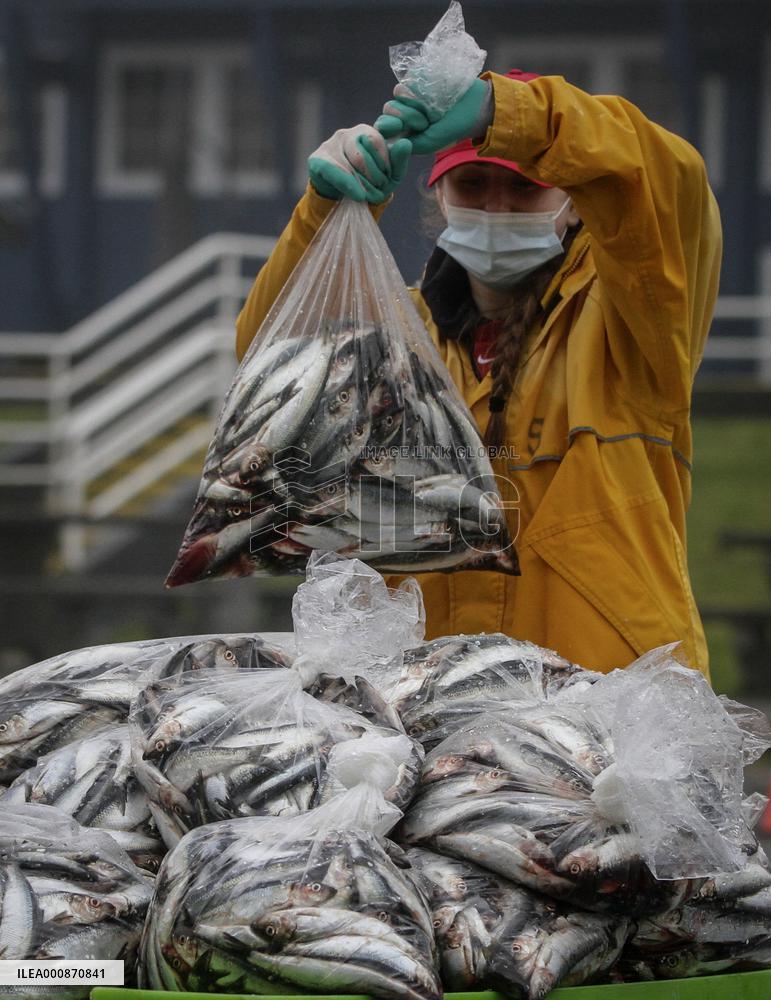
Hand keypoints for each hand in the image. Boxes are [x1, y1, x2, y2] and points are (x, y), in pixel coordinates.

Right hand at [307, 125, 411, 203]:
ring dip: (364, 186)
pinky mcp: (317, 160)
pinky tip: (359, 196)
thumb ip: (399, 160)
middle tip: (379, 188)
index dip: (384, 161)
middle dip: (374, 176)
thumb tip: (405, 143)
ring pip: (350, 165)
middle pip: (362, 154)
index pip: (375, 140)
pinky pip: (334, 171)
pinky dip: (349, 186)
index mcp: (364, 132)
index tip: (387, 175)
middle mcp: (345, 134)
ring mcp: (329, 146)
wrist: (343, 201)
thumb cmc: (369, 184)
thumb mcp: (389, 176)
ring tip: (368, 195)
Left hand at [374, 78, 491, 154]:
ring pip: (399, 92)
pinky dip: (420, 86)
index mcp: (405, 128)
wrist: (474, 105)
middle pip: (389, 108)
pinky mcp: (420, 75)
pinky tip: (434, 91)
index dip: (388, 125)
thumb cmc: (453, 127)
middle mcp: (406, 109)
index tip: (399, 127)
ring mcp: (412, 91)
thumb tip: (388, 142)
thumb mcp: (430, 142)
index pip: (383, 124)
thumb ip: (408, 142)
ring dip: (416, 102)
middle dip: (408, 115)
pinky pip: (410, 77)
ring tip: (433, 107)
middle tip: (427, 120)